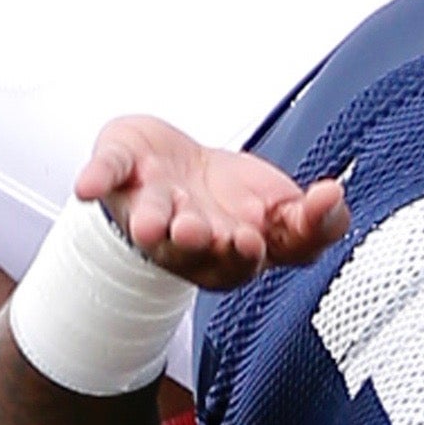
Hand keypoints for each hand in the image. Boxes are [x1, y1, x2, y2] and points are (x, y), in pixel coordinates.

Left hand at [75, 115, 348, 290]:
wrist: (173, 163)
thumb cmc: (230, 196)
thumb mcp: (286, 209)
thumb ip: (317, 219)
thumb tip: (336, 196)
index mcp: (230, 251)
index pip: (242, 262)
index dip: (246, 253)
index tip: (253, 240)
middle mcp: (187, 236)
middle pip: (190, 247)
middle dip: (193, 240)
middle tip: (197, 230)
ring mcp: (151, 204)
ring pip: (150, 218)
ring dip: (152, 221)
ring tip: (155, 224)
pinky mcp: (121, 172)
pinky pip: (106, 175)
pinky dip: (97, 178)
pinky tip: (87, 186)